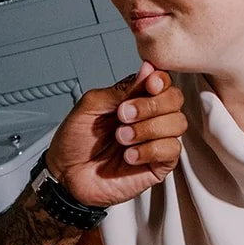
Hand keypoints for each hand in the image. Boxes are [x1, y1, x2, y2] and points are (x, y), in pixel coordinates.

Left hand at [46, 63, 186, 208]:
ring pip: (178, 124)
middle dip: (151, 105)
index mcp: (134, 98)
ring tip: (122, 137)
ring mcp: (155, 141)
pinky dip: (150, 150)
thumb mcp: (90, 106)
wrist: (65, 174)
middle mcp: (148, 117)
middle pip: (175, 99)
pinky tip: (130, 155)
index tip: (149, 84)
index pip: (162, 81)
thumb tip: (147, 70)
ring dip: (148, 129)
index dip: (160, 80)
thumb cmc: (74, 141)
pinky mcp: (157, 165)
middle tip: (123, 116)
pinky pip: (172, 150)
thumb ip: (119, 90)